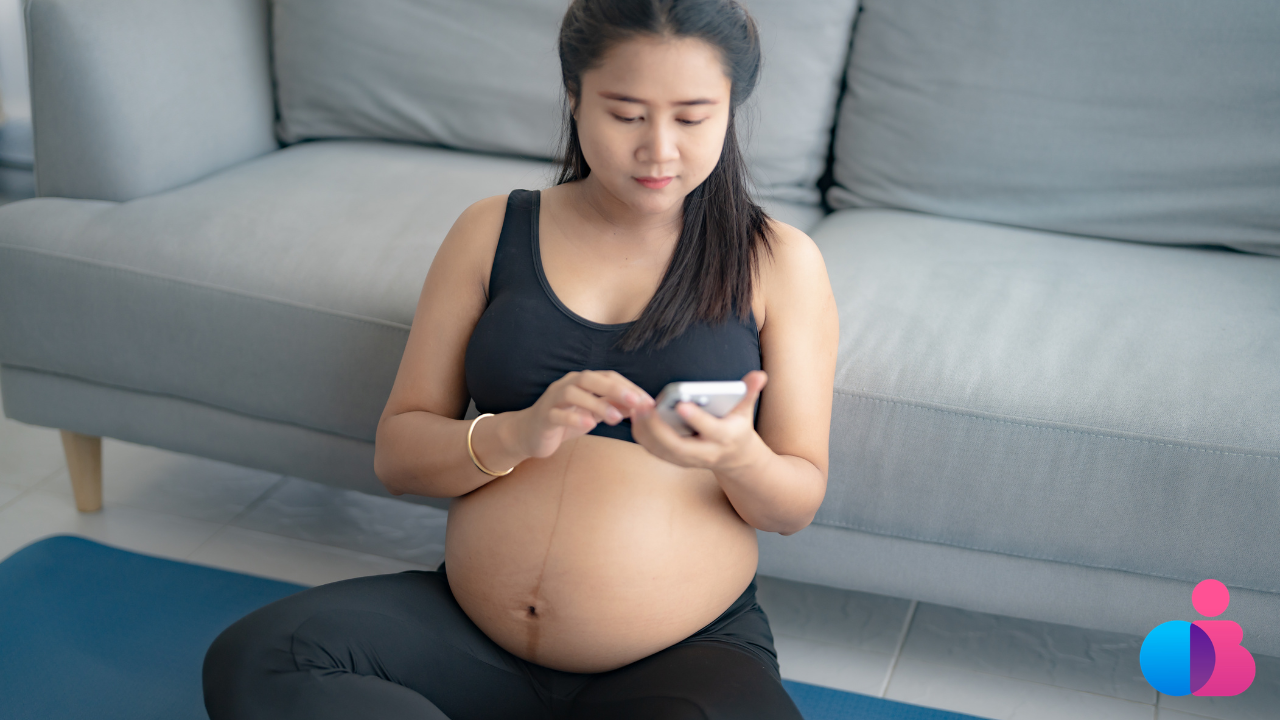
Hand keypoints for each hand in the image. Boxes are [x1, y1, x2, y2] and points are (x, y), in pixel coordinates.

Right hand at [511, 370, 654, 457]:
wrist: (529, 433)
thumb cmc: (563, 420)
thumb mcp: (593, 413)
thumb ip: (613, 407)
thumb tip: (640, 407)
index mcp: (582, 382)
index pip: (609, 377)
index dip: (629, 387)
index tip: (648, 402)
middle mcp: (567, 385)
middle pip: (591, 379)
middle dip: (616, 389)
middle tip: (636, 402)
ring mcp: (553, 399)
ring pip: (574, 393)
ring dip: (597, 404)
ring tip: (616, 418)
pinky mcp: (543, 416)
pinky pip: (557, 414)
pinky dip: (573, 417)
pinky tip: (589, 424)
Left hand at [631, 370, 769, 471]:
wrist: (735, 458)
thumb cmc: (737, 426)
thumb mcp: (746, 410)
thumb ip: (749, 392)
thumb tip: (759, 375)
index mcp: (724, 438)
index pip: (710, 429)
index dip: (696, 418)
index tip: (681, 404)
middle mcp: (706, 453)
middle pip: (678, 446)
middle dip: (658, 427)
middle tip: (643, 406)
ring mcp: (689, 460)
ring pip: (663, 450)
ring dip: (646, 431)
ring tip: (635, 408)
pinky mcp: (676, 460)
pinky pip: (655, 451)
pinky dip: (643, 436)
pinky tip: (634, 416)